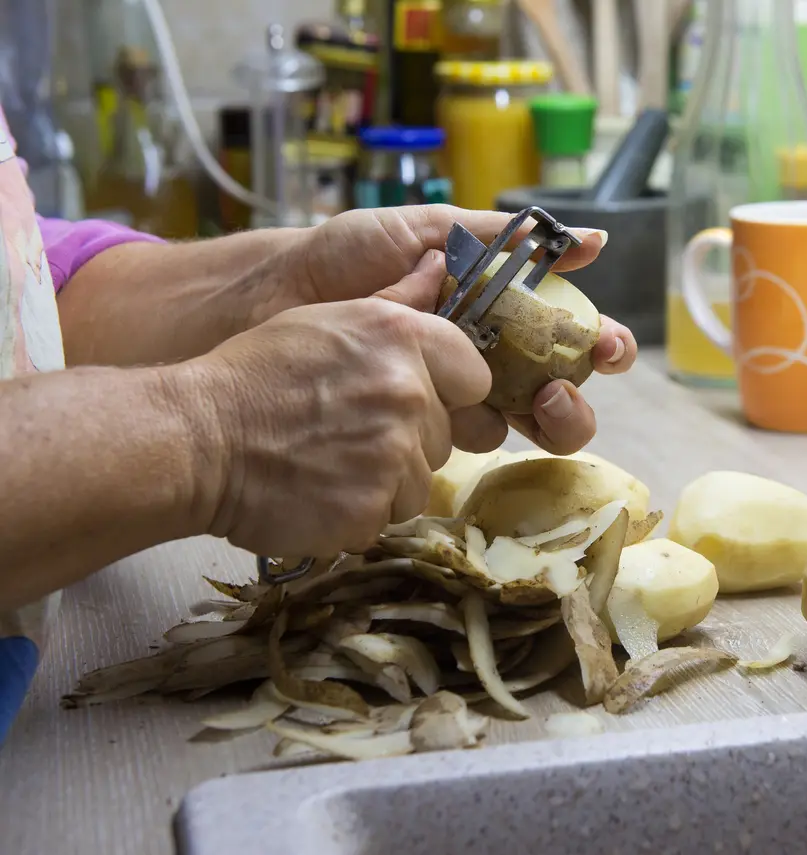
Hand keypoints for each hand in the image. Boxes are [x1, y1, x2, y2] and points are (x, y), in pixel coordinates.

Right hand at [186, 296, 489, 556]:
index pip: (476, 377)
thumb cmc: (257, 373)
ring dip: (384, 480)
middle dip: (409, 439)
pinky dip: (358, 512)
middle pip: (445, 435)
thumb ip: (396, 300)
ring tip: (329, 461)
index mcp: (403, 337)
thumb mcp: (327, 318)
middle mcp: (409, 394)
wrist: (196, 438)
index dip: (449, 392)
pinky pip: (387, 516)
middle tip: (349, 431)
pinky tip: (319, 491)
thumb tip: (438, 263)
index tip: (414, 399)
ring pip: (420, 481)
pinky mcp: (372, 509)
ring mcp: (394, 456)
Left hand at [277, 204, 637, 453]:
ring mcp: (449, 402)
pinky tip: (469, 415)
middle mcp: (482, 364)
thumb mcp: (428, 231)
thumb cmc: (342, 259)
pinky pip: (462, 448)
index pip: (565, 338)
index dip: (598, 345)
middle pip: (554, 396)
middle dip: (573, 399)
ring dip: (538, 420)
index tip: (607, 345)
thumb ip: (505, 238)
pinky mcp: (413, 436)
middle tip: (560, 388)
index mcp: (494, 314)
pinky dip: (476, 433)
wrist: (265, 302)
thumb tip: (592, 240)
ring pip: (518, 428)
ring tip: (529, 401)